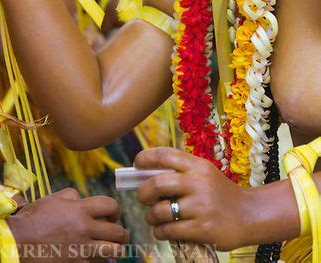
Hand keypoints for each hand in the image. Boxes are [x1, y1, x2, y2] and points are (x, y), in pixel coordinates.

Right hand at [10, 188, 128, 261]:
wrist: (19, 242)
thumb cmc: (34, 218)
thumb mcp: (53, 199)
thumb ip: (72, 197)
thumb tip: (83, 200)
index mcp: (80, 210)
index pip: (110, 205)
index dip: (115, 209)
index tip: (113, 214)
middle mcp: (85, 229)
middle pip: (117, 232)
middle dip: (122, 232)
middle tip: (120, 234)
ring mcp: (82, 250)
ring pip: (113, 252)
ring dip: (115, 249)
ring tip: (113, 248)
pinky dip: (99, 261)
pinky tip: (95, 258)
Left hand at [135, 147, 252, 251]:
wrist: (250, 215)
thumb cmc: (221, 194)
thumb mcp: (205, 174)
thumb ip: (181, 171)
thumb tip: (146, 174)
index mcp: (197, 166)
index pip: (165, 154)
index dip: (145, 158)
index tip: (136, 164)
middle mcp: (198, 183)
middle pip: (157, 184)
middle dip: (143, 193)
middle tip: (143, 198)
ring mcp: (200, 206)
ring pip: (160, 211)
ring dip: (150, 216)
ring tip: (153, 218)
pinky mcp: (202, 229)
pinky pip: (169, 230)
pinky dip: (160, 231)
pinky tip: (163, 231)